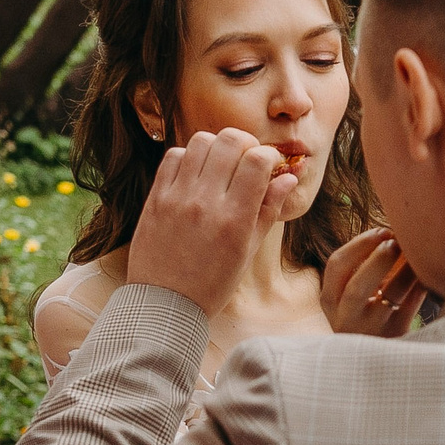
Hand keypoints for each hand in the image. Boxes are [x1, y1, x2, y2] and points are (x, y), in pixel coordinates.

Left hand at [123, 128, 295, 313]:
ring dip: (216, 147)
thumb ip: (268, 211)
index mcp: (235, 220)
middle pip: (230, 140)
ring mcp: (178, 197)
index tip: (268, 168)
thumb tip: (288, 178)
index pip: (258, 160)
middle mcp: (206, 203)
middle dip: (245, 144)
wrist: (165, 303)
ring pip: (201, 141)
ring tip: (220, 166)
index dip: (268, 156)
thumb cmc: (212, 283)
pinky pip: (173, 156)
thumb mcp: (248, 252)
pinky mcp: (156, 198)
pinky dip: (189, 157)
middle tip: (245, 160)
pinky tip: (195, 175)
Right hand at [321, 228, 428, 335]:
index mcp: (330, 301)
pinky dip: (420, 283)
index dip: (359, 244)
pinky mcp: (396, 336)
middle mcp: (345, 318)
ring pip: (390, 295)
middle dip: (379, 258)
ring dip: (406, 268)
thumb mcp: (350, 298)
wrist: (376, 360)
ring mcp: (371, 331)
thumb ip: (361, 268)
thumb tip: (392, 229)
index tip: (381, 231)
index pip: (336, 266)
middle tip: (397, 241)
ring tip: (417, 252)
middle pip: (357, 286)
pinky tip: (428, 270)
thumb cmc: (365, 315)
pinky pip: (412, 305)